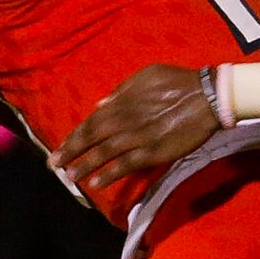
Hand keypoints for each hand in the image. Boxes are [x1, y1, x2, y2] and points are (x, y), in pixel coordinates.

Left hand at [51, 65, 220, 191]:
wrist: (207, 96)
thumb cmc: (177, 82)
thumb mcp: (146, 76)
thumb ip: (122, 91)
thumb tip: (101, 104)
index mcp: (122, 102)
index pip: (91, 122)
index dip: (74, 136)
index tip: (59, 147)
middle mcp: (124, 120)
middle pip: (92, 138)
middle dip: (70, 151)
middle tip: (52, 165)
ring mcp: (138, 138)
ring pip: (104, 153)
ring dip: (84, 165)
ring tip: (68, 177)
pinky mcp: (153, 152)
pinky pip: (126, 165)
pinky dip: (110, 174)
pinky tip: (96, 183)